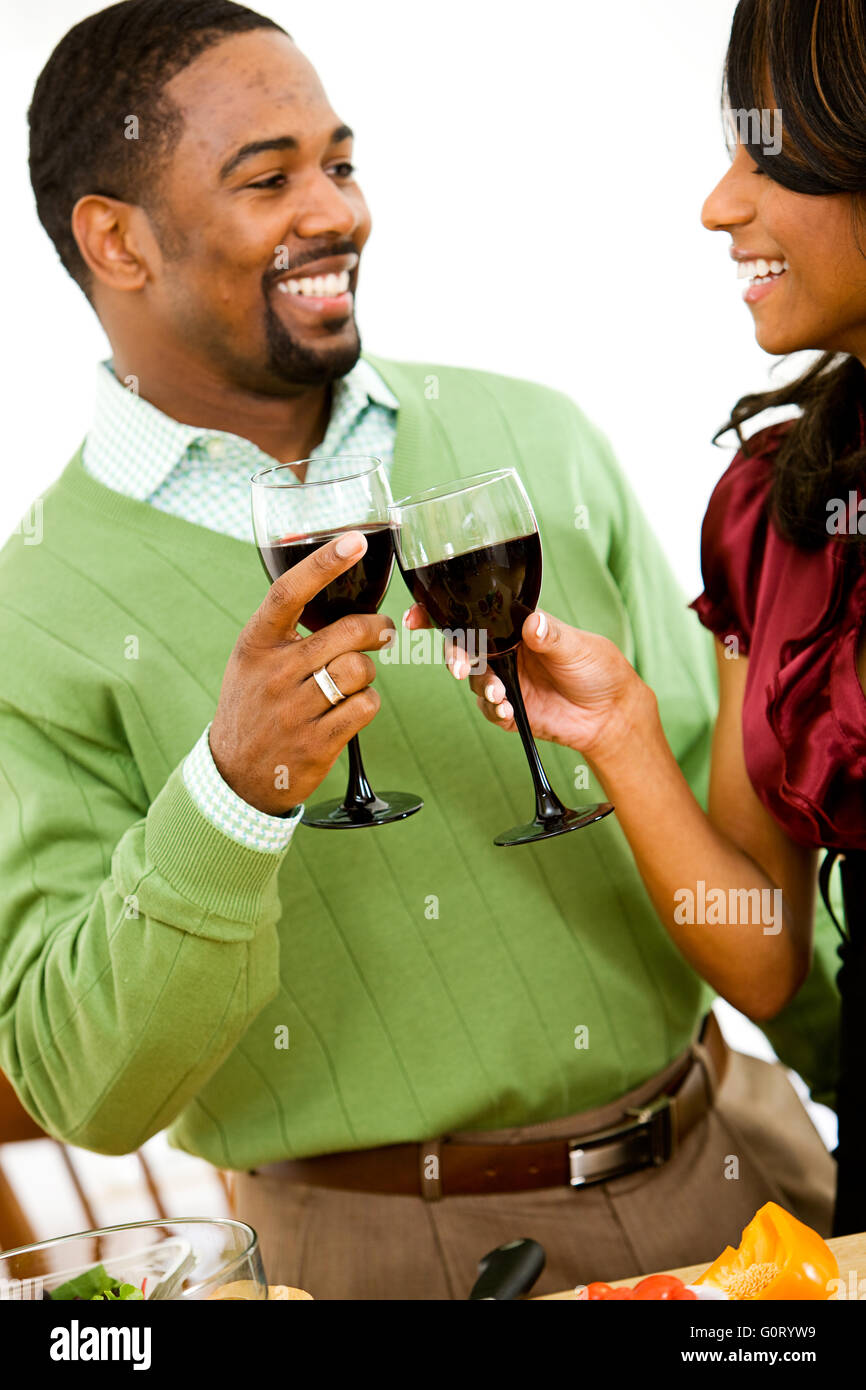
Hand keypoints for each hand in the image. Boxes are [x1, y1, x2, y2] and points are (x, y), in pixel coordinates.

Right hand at [210, 533, 393, 813]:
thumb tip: (337, 590)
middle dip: (375, 630)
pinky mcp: (317, 743)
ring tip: (354, 679)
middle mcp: (274, 674)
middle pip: (346, 634)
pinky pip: (366, 706)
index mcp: (256, 644)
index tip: (355, 540)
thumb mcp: (253, 660)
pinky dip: (368, 703)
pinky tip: (351, 708)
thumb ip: (286, 629)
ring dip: (368, 673)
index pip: (288, 592)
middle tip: (381, 633)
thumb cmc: (254, 704)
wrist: (236, 775)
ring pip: (361, 671)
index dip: (324, 563)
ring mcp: (294, 711)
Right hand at [403, 604, 650, 762]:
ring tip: (499, 694)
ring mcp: (505, 679)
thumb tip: (532, 623)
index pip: (474, 613)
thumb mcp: (578, 646)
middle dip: (455, 655)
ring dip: (480, 686)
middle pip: (464, 646)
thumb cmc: (599, 668)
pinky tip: (507, 709)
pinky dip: (493, 709)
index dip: (441, 612)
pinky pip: (489, 709)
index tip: (418, 615)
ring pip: (473, 679)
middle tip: (460, 666)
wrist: (610, 713)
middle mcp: (505, 650)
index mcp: (517, 624)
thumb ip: (552, 635)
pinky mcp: (510, 708)